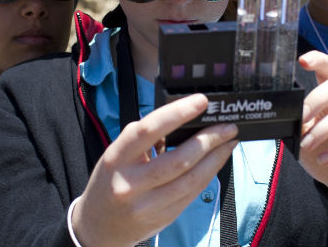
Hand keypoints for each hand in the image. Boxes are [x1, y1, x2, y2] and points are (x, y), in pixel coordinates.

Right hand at [72, 93, 238, 246]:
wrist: (99, 227)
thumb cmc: (110, 181)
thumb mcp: (116, 154)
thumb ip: (144, 137)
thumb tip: (182, 118)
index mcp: (116, 159)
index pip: (148, 130)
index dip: (177, 113)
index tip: (201, 101)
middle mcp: (131, 184)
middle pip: (179, 159)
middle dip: (209, 140)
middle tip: (227, 127)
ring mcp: (148, 205)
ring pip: (192, 180)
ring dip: (216, 158)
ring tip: (229, 142)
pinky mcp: (164, 217)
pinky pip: (192, 193)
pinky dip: (208, 174)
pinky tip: (216, 161)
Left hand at [298, 51, 327, 207]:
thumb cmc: (324, 151)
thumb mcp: (303, 136)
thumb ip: (295, 122)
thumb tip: (283, 114)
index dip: (319, 60)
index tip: (302, 61)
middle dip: (318, 99)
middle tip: (302, 118)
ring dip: (324, 129)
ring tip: (307, 145)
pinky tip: (323, 159)